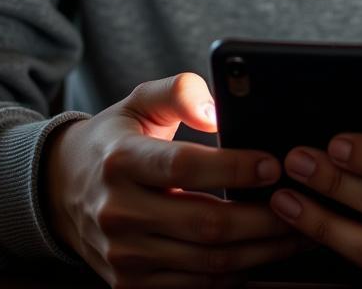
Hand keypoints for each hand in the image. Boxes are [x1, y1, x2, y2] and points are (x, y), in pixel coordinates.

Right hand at [40, 73, 313, 286]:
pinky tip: (263, 253)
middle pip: (205, 224)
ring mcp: (123, 255)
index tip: (274, 164)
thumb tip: (217, 109)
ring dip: (260, 250)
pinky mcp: (129, 284)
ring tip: (297, 229)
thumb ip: (179, 92)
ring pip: (207, 264)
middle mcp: (118, 212)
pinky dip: (236, 274)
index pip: (185, 167)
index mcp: (122, 161)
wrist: (60, 189)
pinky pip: (195, 287)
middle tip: (302, 202)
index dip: (235, 168)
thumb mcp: (140, 100)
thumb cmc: (116, 139)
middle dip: (263, 217)